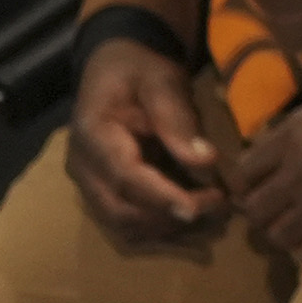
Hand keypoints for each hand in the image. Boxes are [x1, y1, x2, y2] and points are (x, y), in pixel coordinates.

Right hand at [64, 37, 232, 243]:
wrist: (116, 71)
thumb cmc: (139, 71)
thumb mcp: (161, 81)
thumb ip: (177, 119)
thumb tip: (205, 160)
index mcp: (92, 133)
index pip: (124, 175)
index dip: (159, 196)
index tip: (195, 209)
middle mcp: (83, 166)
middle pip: (120, 210)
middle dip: (169, 216)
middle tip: (218, 205)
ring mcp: (89, 185)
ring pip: (122, 225)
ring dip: (167, 230)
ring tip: (212, 216)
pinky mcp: (101, 195)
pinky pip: (126, 226)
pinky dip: (159, 231)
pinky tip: (193, 224)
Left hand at [227, 70, 301, 262]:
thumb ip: (296, 125)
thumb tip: (276, 144)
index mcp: (291, 139)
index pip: (243, 173)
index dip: (246, 181)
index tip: (256, 183)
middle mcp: (299, 175)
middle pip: (254, 211)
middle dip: (259, 210)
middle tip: (273, 207)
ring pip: (278, 237)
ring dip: (282, 232)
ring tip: (295, 226)